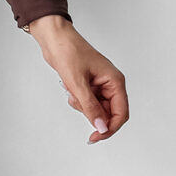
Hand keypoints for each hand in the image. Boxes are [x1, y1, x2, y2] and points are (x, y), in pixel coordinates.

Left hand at [27, 17, 127, 143]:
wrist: (55, 39)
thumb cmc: (69, 52)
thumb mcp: (78, 83)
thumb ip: (90, 107)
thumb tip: (101, 126)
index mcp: (115, 81)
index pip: (121, 113)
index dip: (110, 128)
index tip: (96, 136)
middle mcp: (111, 84)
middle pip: (109, 113)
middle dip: (93, 115)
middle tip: (78, 107)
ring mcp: (100, 84)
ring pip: (97, 109)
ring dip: (83, 107)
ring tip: (72, 93)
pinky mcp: (90, 84)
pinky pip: (88, 102)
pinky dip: (79, 101)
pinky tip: (70, 90)